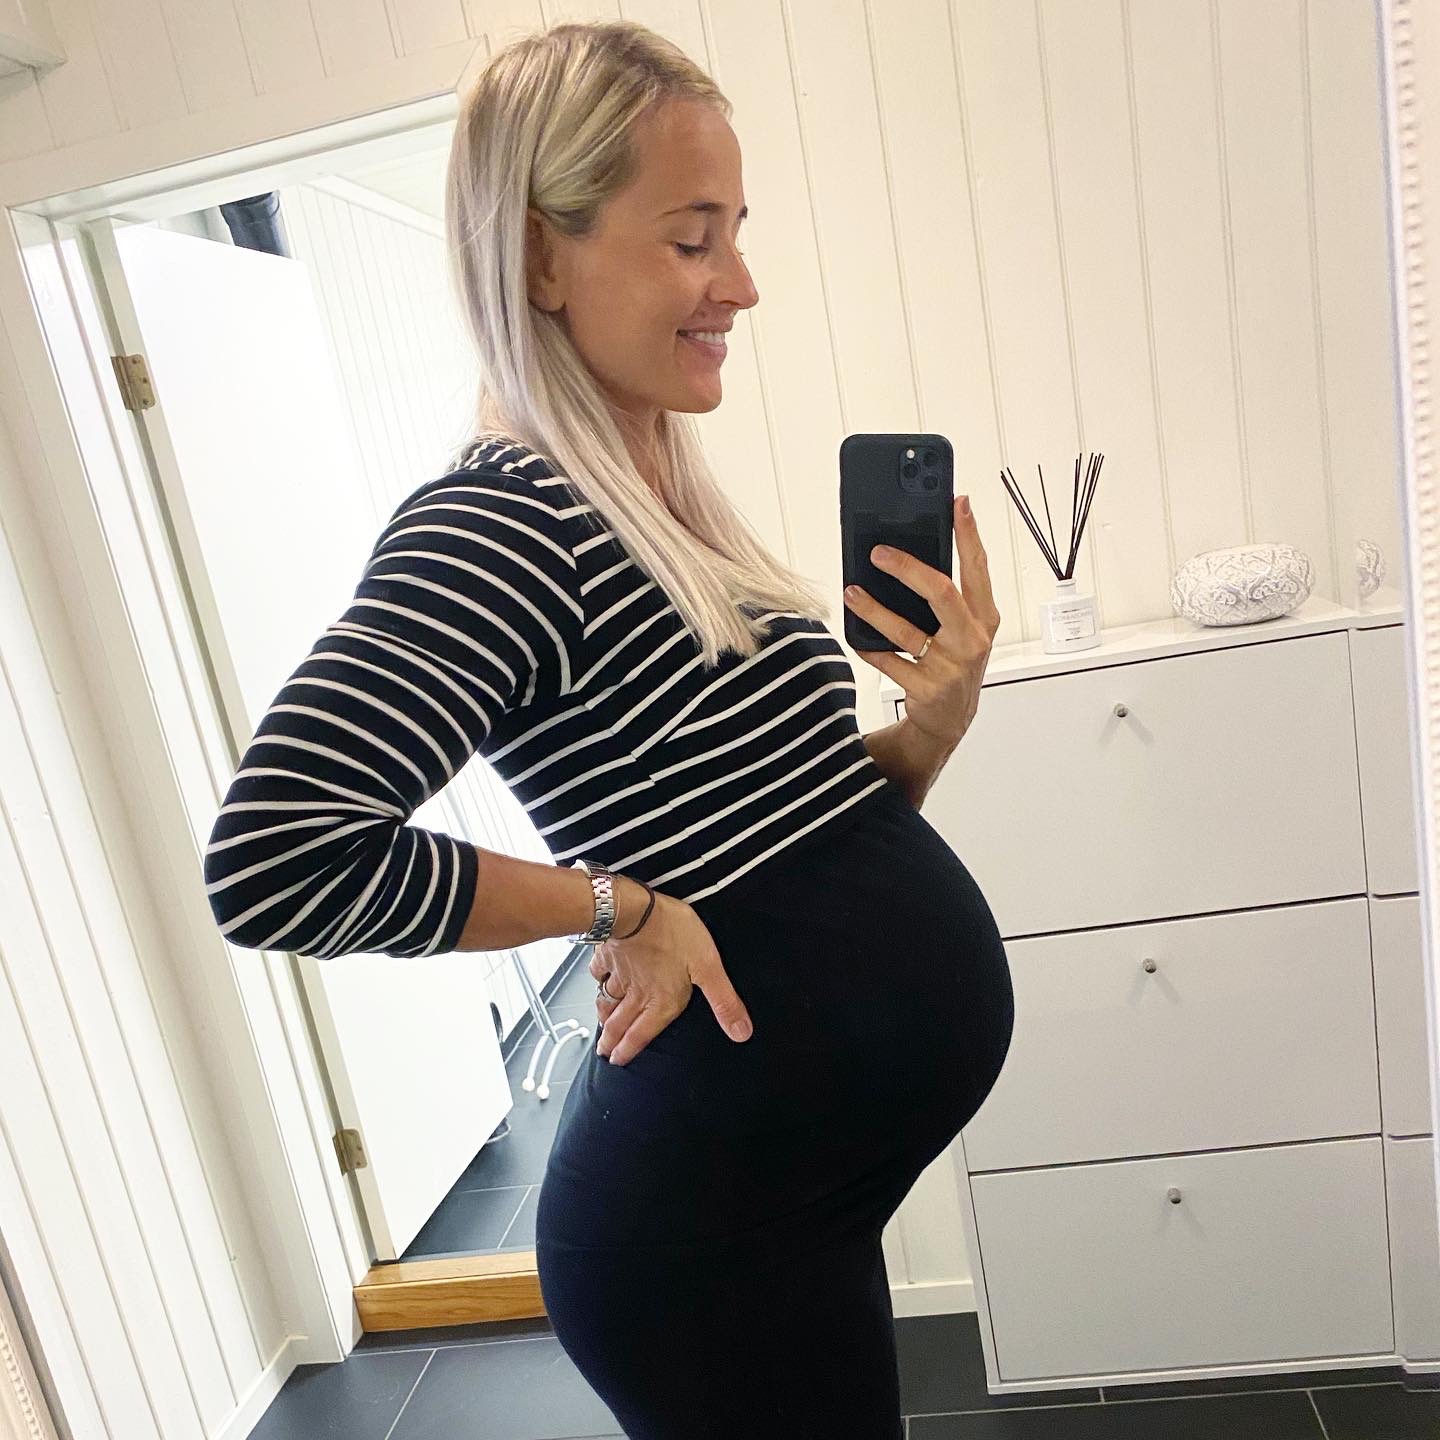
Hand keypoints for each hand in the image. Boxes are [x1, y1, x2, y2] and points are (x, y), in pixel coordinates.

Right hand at [588, 882, 752, 1065]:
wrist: (636, 910)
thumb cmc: (674, 935)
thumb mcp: (708, 968)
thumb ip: (723, 1001)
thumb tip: (741, 1032)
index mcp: (660, 1001)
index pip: (642, 1033)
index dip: (630, 1050)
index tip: (618, 1061)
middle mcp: (637, 992)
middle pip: (621, 1022)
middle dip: (612, 1040)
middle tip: (604, 1053)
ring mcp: (620, 973)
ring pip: (608, 1000)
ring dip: (603, 1016)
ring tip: (601, 1026)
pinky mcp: (608, 954)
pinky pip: (599, 972)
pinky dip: (597, 980)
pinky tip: (597, 981)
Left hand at [841, 495, 1000, 747]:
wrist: (949, 720)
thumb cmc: (953, 662)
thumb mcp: (962, 627)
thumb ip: (946, 595)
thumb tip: (905, 553)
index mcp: (985, 617)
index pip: (978, 567)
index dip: (969, 534)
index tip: (957, 502)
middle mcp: (972, 639)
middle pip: (942, 593)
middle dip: (908, 568)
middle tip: (878, 552)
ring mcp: (950, 667)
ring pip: (906, 630)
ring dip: (873, 609)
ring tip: (852, 591)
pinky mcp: (927, 689)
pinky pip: (889, 661)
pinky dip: (868, 646)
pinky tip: (856, 633)